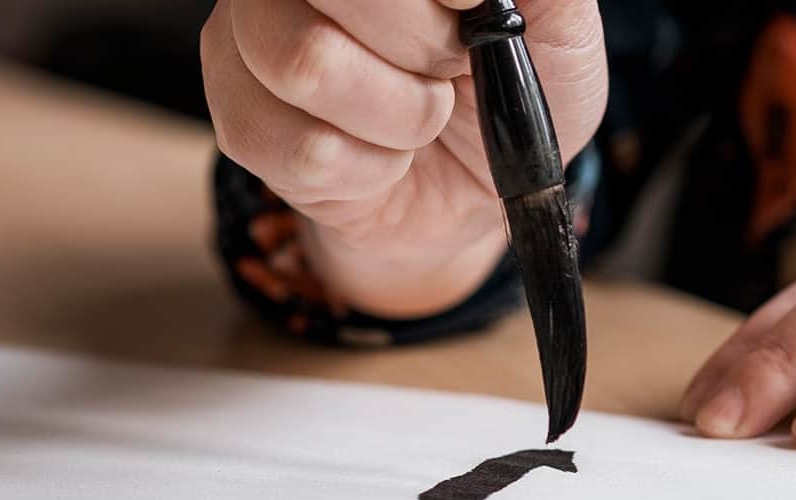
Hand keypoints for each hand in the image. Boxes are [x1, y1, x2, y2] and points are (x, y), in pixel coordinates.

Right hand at [201, 0, 607, 316]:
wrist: (475, 186)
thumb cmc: (510, 92)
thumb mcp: (554, 26)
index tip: (473, 12)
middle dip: (423, 48)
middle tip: (450, 70)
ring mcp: (249, 45)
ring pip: (309, 66)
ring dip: (400, 116)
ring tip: (419, 119)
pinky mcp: (242, 125)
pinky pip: (307, 151)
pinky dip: (372, 171)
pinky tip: (383, 160)